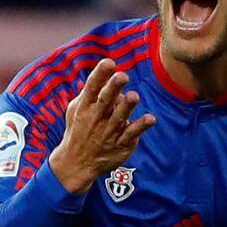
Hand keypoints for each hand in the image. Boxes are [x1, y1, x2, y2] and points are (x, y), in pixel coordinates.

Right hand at [49, 59, 155, 193]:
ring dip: (127, 107)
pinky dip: (140, 127)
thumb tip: (104, 71)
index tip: (108, 63)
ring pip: (119, 118)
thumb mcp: (76, 109)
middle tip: (122, 76)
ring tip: (133, 96)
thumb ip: (90, 91)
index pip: (92, 88)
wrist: (76, 163)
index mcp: (85, 107)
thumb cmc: (78, 129)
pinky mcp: (120, 145)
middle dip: (113, 88)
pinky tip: (150, 118)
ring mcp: (109, 133)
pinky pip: (131, 135)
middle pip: (106, 101)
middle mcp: (96, 119)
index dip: (100, 75)